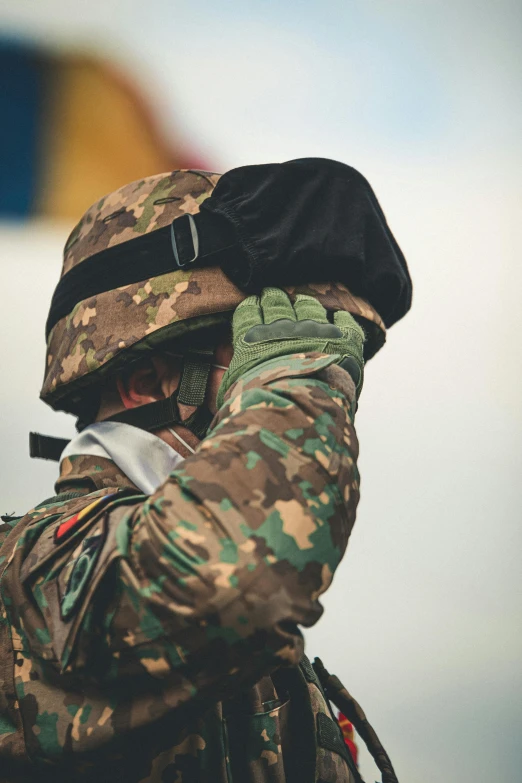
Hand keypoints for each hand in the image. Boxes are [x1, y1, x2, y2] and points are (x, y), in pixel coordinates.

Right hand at [217, 287, 364, 406]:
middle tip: (272, 293)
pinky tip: (340, 316)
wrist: (297, 408)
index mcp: (254, 339)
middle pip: (278, 306)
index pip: (249, 315)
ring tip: (302, 299)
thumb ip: (224, 376)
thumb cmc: (257, 405)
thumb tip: (221, 365)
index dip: (251, 306)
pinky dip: (342, 318)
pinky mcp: (343, 339)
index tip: (252, 301)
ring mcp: (316, 331)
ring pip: (309, 308)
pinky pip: (345, 322)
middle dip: (274, 298)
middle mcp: (284, 329)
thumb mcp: (229, 392)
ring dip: (305, 302)